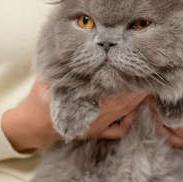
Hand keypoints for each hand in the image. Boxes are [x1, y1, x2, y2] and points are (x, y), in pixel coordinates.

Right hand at [1, 78, 146, 152]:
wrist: (33, 127)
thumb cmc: (39, 100)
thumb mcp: (46, 79)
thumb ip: (59, 67)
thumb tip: (73, 49)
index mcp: (84, 101)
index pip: (114, 90)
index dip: (128, 79)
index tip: (137, 68)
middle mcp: (95, 116)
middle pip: (126, 102)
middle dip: (139, 88)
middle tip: (149, 73)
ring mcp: (98, 126)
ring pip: (125, 114)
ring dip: (137, 101)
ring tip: (146, 86)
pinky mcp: (96, 133)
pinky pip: (118, 130)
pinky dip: (128, 120)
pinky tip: (133, 110)